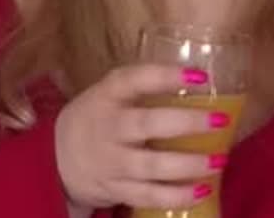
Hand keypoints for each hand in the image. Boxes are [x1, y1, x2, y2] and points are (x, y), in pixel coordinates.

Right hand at [55, 64, 228, 210]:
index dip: (165, 76)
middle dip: (185, 123)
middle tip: (219, 120)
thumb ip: (143, 87)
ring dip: (187, 165)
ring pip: (150, 166)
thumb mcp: (109, 94)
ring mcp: (111, 161)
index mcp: (107, 96)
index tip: (198, 76)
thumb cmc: (97, 118)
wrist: (54, 156)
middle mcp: (108, 127)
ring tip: (218, 160)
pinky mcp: (115, 189)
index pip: (133, 80)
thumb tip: (198, 79)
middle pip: (146, 125)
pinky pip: (148, 195)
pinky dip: (176, 196)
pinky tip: (202, 190)